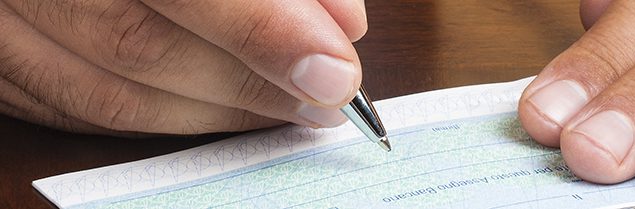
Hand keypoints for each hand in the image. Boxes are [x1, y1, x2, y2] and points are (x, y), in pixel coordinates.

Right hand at [0, 0, 366, 134]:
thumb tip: (340, 22)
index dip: (262, 30)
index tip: (335, 65)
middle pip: (137, 44)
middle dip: (250, 80)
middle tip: (327, 93)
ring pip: (105, 91)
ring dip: (216, 109)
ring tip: (293, 106)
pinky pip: (75, 108)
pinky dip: (163, 116)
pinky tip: (224, 105)